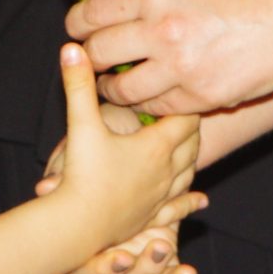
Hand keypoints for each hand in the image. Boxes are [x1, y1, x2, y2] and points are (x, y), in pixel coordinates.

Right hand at [32, 134, 203, 273]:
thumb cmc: (102, 151)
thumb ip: (64, 176)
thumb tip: (45, 189)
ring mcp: (132, 256)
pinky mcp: (161, 253)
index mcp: (73, 235)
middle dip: (109, 272)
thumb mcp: (80, 157)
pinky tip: (187, 272)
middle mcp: (99, 252)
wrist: (141, 141)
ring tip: (158, 247)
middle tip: (123, 258)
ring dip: (147, 270)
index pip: (57, 266)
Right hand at [47, 42, 203, 252]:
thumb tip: (72, 47)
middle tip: (181, 110)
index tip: (180, 90)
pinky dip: (191, 201)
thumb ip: (79, 85)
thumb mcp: (81, 125)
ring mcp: (161, 197)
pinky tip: (200, 200)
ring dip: (190, 156)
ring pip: (188, 173)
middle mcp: (166, 172)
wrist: (76, 226)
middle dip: (189, 126)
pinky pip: (178, 207)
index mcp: (156, 147)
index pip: (185, 119)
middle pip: (191, 143)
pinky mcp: (151, 218)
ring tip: (188, 145)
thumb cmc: (80, 177)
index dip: (183, 102)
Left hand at [66, 0, 272, 116]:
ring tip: (119, 86)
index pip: (91, 14)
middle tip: (96, 63)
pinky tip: (154, 97)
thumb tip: (118, 14)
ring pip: (121, 89)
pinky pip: (157, 107)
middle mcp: (160, 30)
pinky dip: (150, 105)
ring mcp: (179, 68)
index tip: (80, 32)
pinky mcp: (200, 98)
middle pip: (97, 53)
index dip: (78, 26)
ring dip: (114, 89)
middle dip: (91, 60)